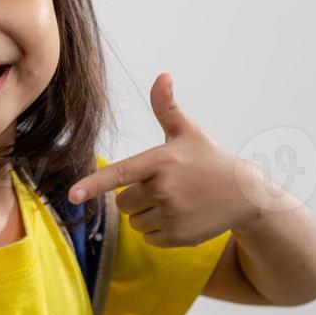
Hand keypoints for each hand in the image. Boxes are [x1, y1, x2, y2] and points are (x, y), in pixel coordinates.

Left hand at [66, 73, 267, 246]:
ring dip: (147, 215)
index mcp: (160, 161)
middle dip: (136, 197)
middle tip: (164, 188)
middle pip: (123, 202)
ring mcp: (172, 215)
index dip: (93, 185)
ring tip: (174, 202)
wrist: (244, 193)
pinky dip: (160, 232)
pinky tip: (180, 218)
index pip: (120, 174)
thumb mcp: (188, 132)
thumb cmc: (208, 160)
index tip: (72, 195)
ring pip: (135, 222)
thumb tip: (162, 76)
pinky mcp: (179, 236)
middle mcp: (164, 189)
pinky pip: (150, 238)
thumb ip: (166, 108)